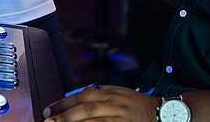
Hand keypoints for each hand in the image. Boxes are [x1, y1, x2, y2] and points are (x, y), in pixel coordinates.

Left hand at [43, 85, 159, 120]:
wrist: (161, 113)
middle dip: (64, 114)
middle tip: (47, 121)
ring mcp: (120, 117)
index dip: (64, 102)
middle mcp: (115, 102)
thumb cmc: (137, 106)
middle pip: (85, 107)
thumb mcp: (119, 94)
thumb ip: (99, 96)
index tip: (50, 110)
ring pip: (92, 120)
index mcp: (111, 92)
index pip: (83, 94)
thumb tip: (76, 101)